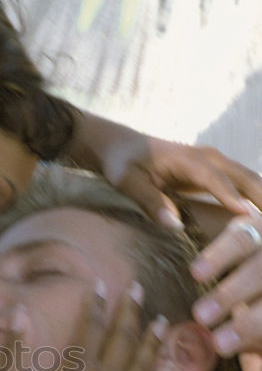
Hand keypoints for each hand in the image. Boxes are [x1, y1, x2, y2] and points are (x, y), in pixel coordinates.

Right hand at [0, 284, 166, 370]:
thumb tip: (18, 310)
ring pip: (144, 366)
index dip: (95, 304)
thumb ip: (15, 345)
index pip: (91, 327)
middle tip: (137, 289)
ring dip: (153, 341)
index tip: (98, 285)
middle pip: (123, 339)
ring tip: (161, 322)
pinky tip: (167, 368)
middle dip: (130, 311)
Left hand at [70, 111, 261, 226]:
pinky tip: (260, 218)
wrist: (122, 146)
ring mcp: (214, 164)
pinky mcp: (213, 174)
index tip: (247, 217)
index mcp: (188, 159)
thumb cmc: (122, 163)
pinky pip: (241, 185)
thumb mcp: (126, 182)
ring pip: (248, 180)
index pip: (215, 179)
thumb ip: (149, 201)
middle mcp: (207, 158)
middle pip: (243, 176)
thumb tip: (174, 224)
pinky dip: (255, 197)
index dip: (231, 197)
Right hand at [191, 210, 261, 370]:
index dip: (253, 331)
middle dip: (246, 312)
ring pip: (261, 256)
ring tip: (202, 311)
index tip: (221, 346)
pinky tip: (199, 273)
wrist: (259, 280)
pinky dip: (223, 250)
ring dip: (233, 287)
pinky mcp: (259, 222)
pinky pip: (246, 230)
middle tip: (210, 331)